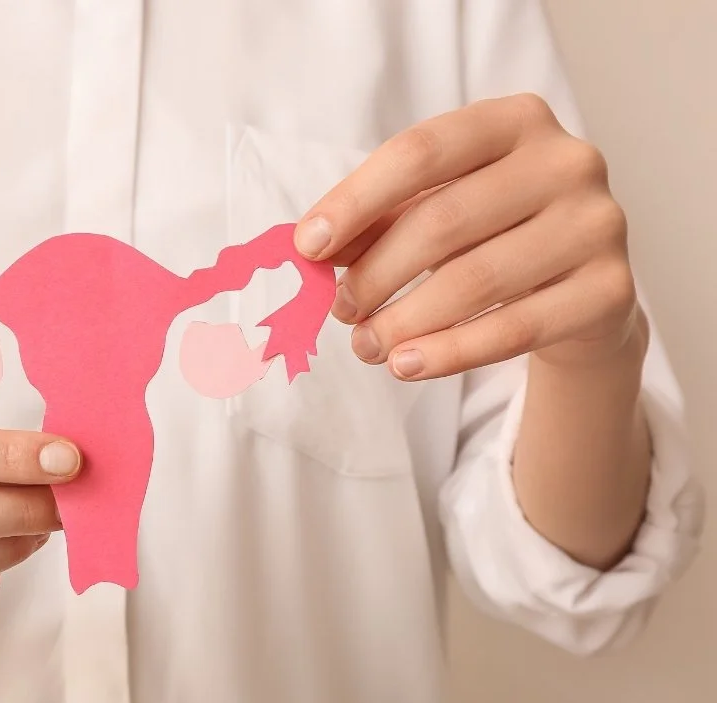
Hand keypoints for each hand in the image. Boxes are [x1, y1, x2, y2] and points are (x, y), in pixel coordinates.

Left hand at [294, 92, 647, 379]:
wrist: (579, 295)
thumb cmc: (491, 239)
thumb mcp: (434, 214)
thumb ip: (378, 223)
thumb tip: (312, 249)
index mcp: (515, 121)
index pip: (419, 152)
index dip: (355, 201)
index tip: (307, 247)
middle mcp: (567, 161)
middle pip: (442, 221)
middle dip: (375, 273)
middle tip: (340, 311)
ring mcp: (598, 224)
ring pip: (475, 280)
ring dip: (404, 321)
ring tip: (366, 346)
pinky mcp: (610, 290)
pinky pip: (513, 329)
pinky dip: (449, 353)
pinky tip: (406, 366)